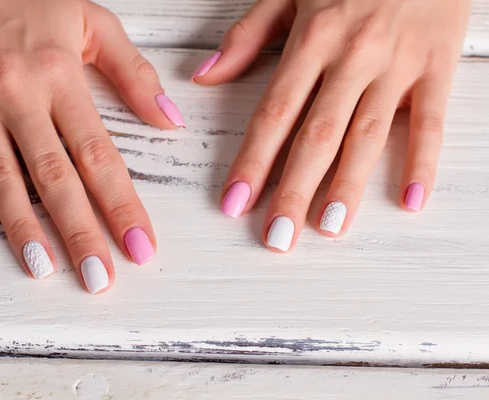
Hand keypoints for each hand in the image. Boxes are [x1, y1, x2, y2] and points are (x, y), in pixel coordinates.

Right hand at [0, 0, 184, 292]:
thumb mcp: (92, 21)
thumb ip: (133, 73)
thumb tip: (170, 121)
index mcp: (61, 76)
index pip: (99, 155)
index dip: (122, 205)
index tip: (140, 245)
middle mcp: (18, 95)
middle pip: (55, 177)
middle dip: (80, 232)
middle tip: (100, 277)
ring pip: (1, 177)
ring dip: (23, 227)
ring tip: (45, 268)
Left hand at [193, 0, 470, 250]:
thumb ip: (247, 36)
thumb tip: (204, 76)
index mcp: (312, 40)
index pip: (275, 113)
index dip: (252, 161)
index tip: (235, 202)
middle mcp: (353, 58)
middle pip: (317, 136)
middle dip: (293, 191)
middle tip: (277, 237)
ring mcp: (397, 65)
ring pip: (367, 136)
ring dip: (347, 186)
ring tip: (327, 229)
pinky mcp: (437, 68)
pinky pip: (432, 121)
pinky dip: (424, 161)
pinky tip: (411, 199)